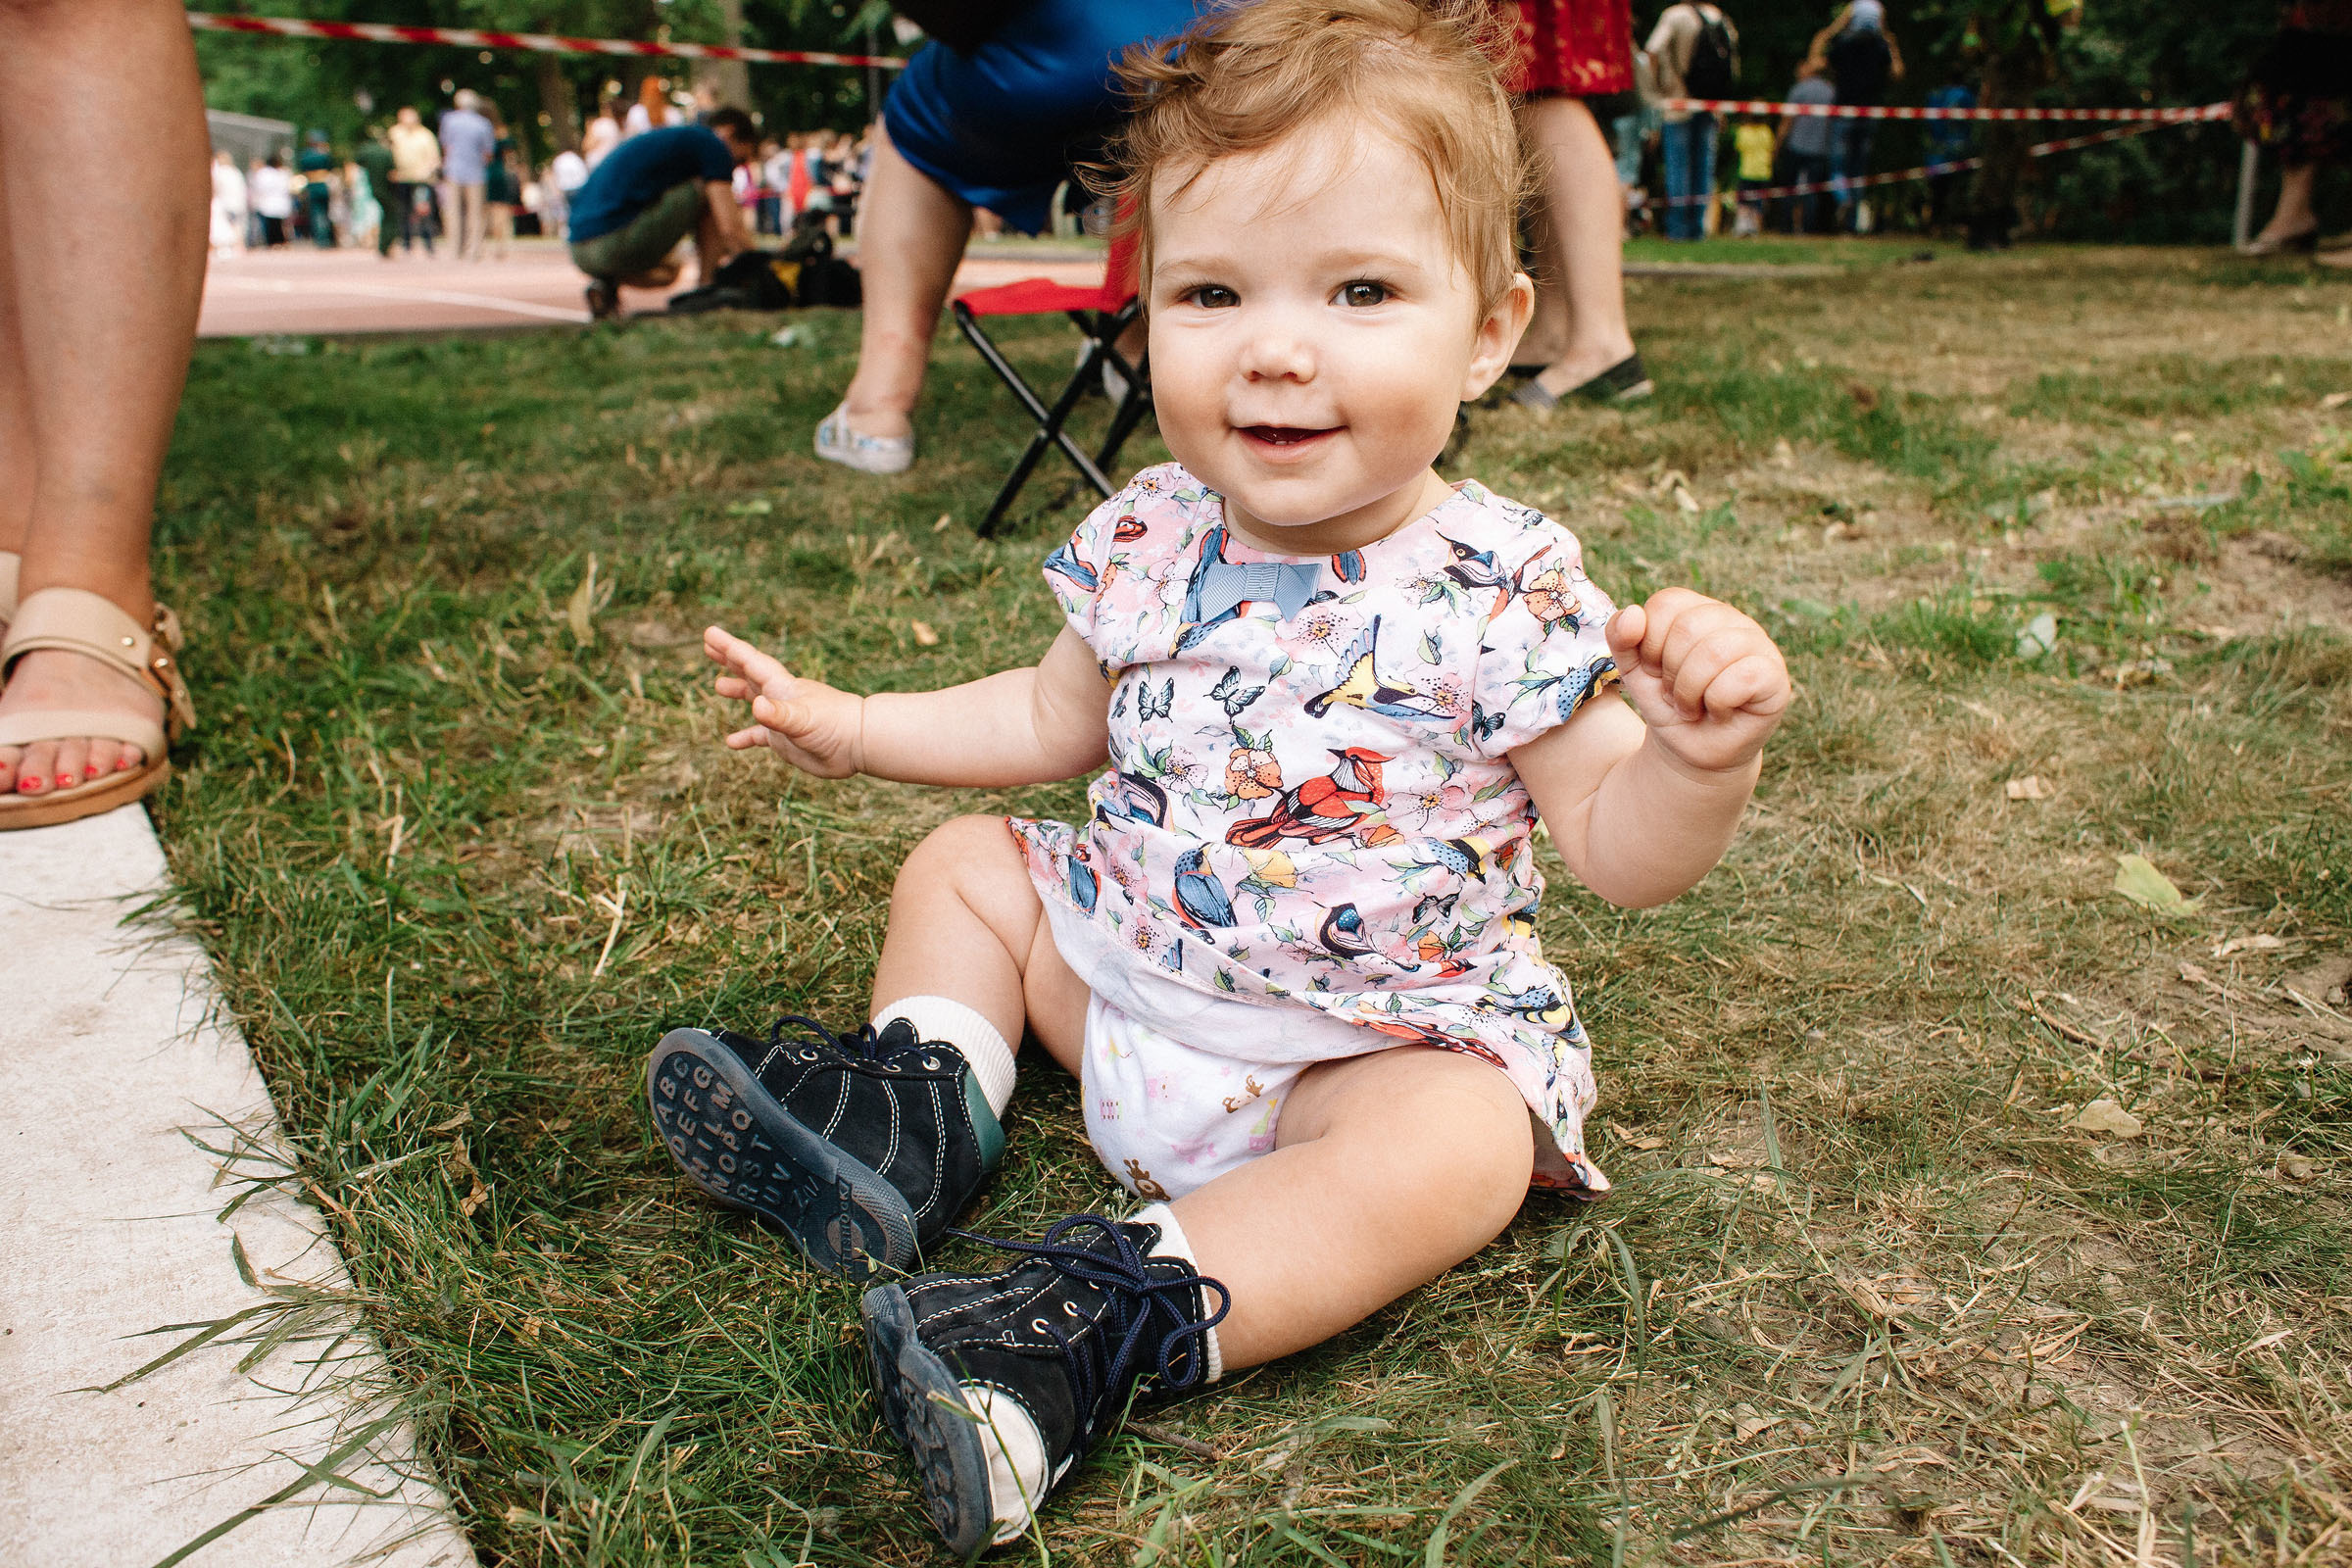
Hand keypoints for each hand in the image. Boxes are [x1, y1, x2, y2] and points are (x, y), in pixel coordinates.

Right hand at [704, 624, 865, 777]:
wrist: (862, 744)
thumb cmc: (836, 726)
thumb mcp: (804, 719)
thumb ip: (780, 714)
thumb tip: (756, 705)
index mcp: (783, 687)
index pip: (751, 662)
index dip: (729, 647)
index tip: (709, 633)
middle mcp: (782, 698)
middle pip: (751, 673)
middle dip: (730, 659)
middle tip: (709, 646)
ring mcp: (784, 718)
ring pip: (756, 699)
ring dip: (738, 691)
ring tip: (718, 685)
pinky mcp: (788, 740)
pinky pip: (761, 736)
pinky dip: (746, 737)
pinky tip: (731, 742)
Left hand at [1604, 588, 1789, 775]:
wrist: (1690, 749)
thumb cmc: (1667, 703)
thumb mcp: (1634, 669)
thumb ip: (1621, 637)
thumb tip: (1633, 614)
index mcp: (1698, 609)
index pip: (1666, 603)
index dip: (1649, 644)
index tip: (1655, 671)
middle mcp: (1732, 619)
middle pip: (1687, 628)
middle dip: (1669, 672)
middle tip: (1675, 694)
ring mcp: (1759, 644)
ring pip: (1714, 653)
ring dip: (1690, 692)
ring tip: (1693, 706)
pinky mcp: (1775, 676)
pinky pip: (1740, 679)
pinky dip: (1717, 704)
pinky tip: (1719, 713)